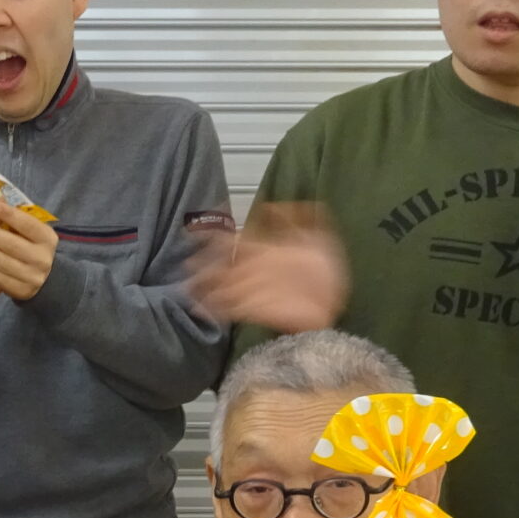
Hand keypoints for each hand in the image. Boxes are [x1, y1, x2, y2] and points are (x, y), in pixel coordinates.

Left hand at [0, 198, 58, 301]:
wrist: (42, 275)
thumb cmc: (29, 245)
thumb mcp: (28, 230)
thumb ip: (13, 218)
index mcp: (47, 238)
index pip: (27, 224)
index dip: (8, 214)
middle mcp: (43, 258)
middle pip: (12, 244)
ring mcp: (34, 276)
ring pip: (4, 262)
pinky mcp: (23, 291)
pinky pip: (1, 279)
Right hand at [190, 203, 349, 331]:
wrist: (332, 303)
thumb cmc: (326, 270)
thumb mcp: (319, 237)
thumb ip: (298, 218)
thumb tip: (269, 206)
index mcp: (266, 252)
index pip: (236, 243)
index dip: (217, 239)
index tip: (197, 234)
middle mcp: (255, 271)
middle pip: (223, 267)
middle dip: (204, 265)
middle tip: (186, 265)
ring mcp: (254, 291)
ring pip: (222, 288)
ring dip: (203, 288)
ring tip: (186, 288)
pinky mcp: (256, 311)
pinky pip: (231, 309)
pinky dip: (215, 309)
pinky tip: (199, 308)